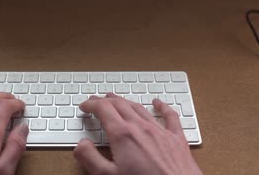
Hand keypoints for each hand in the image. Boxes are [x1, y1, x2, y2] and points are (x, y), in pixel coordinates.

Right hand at [74, 93, 201, 174]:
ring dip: (126, 101)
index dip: (91, 105)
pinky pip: (169, 116)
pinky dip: (162, 106)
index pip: (103, 110)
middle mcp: (142, 128)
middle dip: (105, 101)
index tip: (85, 106)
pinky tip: (157, 103)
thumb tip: (81, 145)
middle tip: (96, 101)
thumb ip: (91, 160)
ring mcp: (160, 131)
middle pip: (120, 105)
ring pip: (140, 108)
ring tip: (116, 99)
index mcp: (123, 136)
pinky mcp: (176, 139)